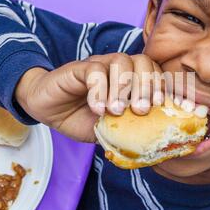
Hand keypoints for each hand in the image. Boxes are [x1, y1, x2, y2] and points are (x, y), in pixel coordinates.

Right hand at [15, 54, 163, 141]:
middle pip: (142, 62)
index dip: (162, 87)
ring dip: (123, 87)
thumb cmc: (81, 118)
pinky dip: (99, 90)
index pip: (155, 72)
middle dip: (146, 86)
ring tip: (116, 111)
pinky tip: (97, 109)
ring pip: (120, 61)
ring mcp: (99, 65)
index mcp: (130, 79)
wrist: (47, 109)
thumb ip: (128, 132)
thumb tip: (153, 148)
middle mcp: (117, 68)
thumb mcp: (109, 130)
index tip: (163, 107)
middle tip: (141, 111)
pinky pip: (94, 70)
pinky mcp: (78, 68)